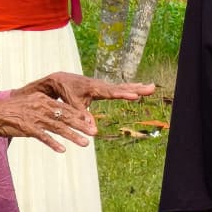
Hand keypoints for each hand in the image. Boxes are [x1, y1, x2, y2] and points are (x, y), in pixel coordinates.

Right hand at [0, 93, 95, 151]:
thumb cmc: (14, 110)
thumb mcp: (31, 104)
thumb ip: (45, 109)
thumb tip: (59, 115)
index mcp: (43, 99)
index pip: (65, 107)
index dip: (79, 115)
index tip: (91, 122)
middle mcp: (41, 106)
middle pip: (65, 116)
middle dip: (81, 125)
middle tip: (94, 133)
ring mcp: (35, 117)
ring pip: (58, 127)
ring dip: (73, 136)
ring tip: (85, 144)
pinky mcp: (28, 128)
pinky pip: (43, 136)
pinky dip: (53, 143)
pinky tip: (62, 150)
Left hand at [23, 71, 154, 110]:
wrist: (59, 79)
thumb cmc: (65, 91)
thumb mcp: (72, 104)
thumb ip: (83, 116)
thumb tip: (94, 131)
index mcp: (94, 88)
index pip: (111, 92)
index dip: (123, 94)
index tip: (135, 95)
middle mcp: (101, 85)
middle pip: (121, 87)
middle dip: (136, 88)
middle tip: (152, 87)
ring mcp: (103, 86)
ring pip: (122, 86)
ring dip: (136, 87)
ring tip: (151, 87)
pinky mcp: (103, 88)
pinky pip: (118, 88)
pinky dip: (129, 88)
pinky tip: (138, 89)